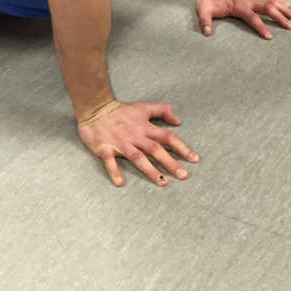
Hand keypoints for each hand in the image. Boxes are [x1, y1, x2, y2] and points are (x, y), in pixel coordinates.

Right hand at [77, 98, 199, 186]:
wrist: (95, 108)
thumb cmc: (121, 110)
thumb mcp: (143, 107)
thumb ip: (162, 110)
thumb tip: (178, 121)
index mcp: (145, 127)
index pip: (167, 137)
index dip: (181, 147)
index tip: (194, 159)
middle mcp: (135, 136)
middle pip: (155, 150)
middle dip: (170, 162)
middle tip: (184, 175)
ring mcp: (120, 143)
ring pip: (137, 157)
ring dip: (150, 170)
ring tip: (162, 182)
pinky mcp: (105, 149)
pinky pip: (110, 161)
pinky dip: (114, 171)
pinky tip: (120, 183)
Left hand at [195, 0, 290, 39]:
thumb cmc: (208, 0)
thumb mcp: (203, 9)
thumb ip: (205, 20)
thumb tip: (207, 32)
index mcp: (239, 6)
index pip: (253, 18)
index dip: (261, 27)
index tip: (270, 36)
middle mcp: (249, 0)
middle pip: (268, 8)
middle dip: (281, 17)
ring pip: (273, 1)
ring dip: (285, 8)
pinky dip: (280, 1)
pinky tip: (288, 6)